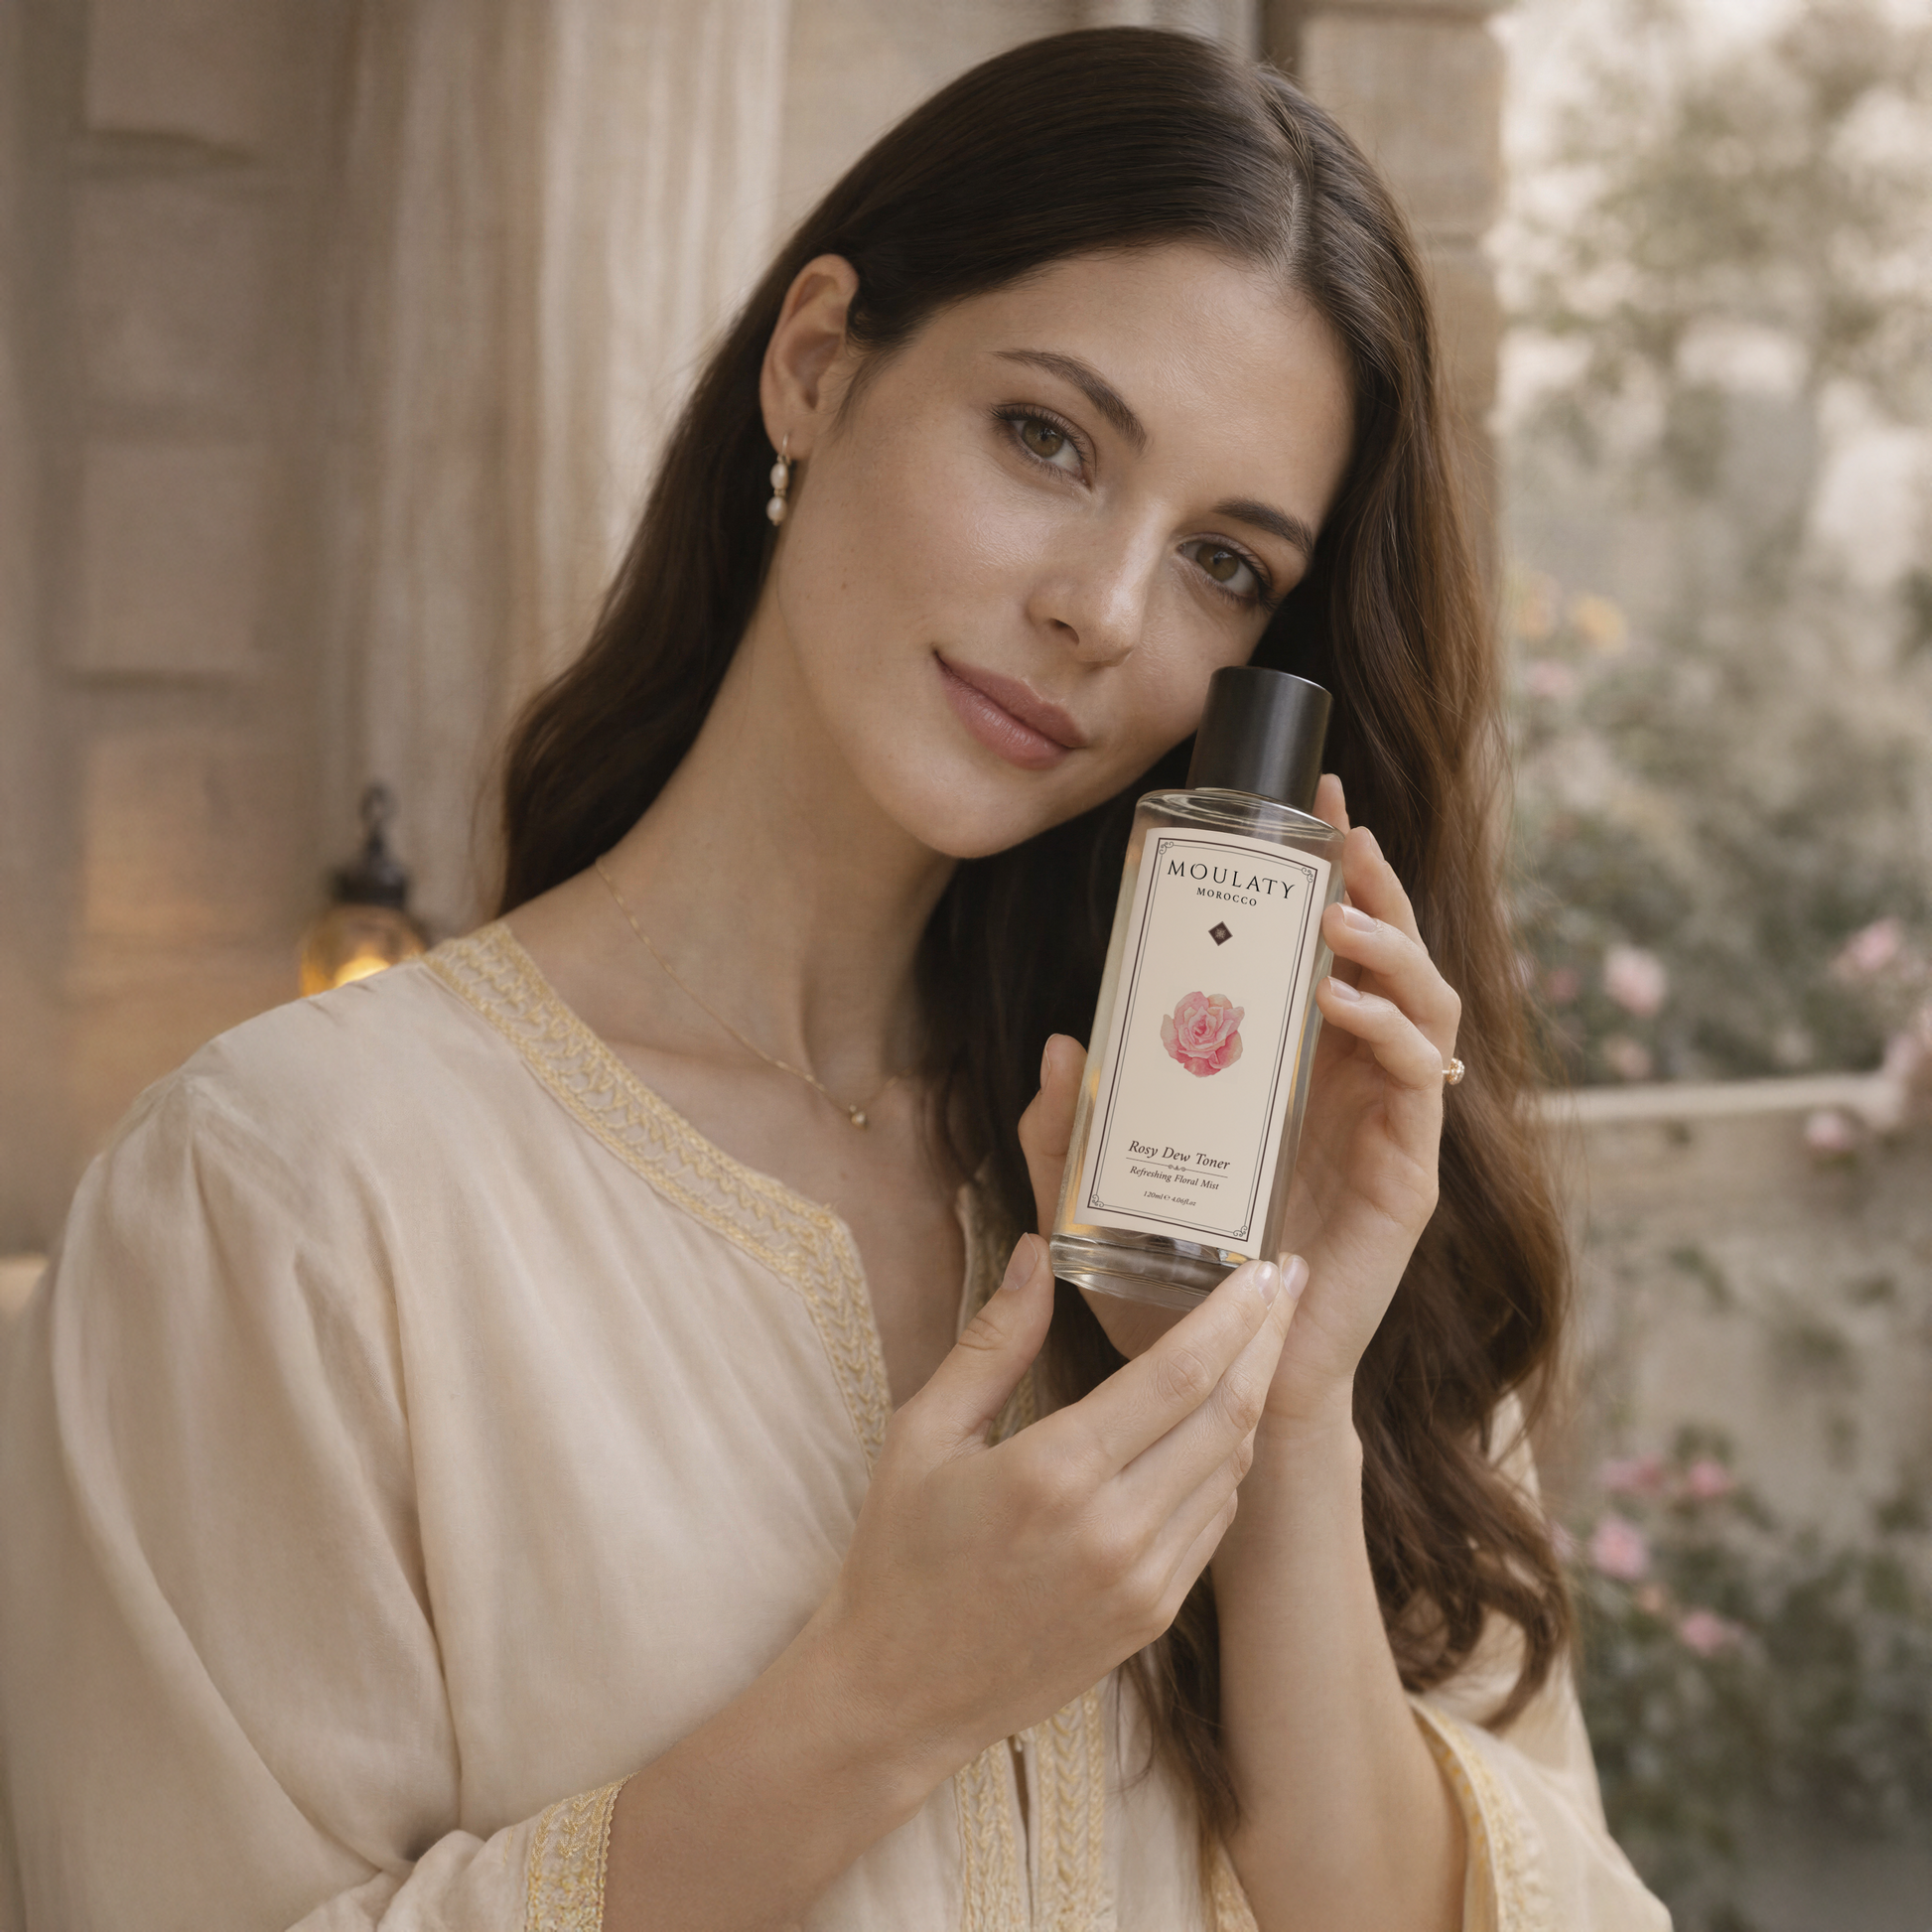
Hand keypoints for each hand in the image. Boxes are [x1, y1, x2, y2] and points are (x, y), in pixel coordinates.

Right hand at [809, 1234, 1293, 1781]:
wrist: (898, 1694)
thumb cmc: (899, 1553)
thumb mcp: (924, 1432)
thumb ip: (994, 1341)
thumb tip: (1036, 1252)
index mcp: (1053, 1473)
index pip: (1178, 1375)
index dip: (1234, 1314)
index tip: (1266, 1264)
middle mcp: (1113, 1530)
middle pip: (1227, 1414)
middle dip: (1268, 1338)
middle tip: (1290, 1280)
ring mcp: (1143, 1582)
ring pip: (1231, 1468)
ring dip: (1257, 1396)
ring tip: (1265, 1337)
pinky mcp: (1153, 1618)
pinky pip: (1214, 1521)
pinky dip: (1228, 1460)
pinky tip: (1224, 1419)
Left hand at [1017, 774, 1456, 1435]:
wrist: (1222, 1394)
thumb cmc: (1171, 1295)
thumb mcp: (1096, 1200)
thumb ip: (1067, 1131)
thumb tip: (1059, 1046)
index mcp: (1295, 1078)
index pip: (1329, 956)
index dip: (1330, 879)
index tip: (1306, 806)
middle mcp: (1351, 1089)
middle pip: (1391, 961)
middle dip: (1374, 887)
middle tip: (1338, 833)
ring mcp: (1387, 1129)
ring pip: (1425, 1007)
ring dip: (1388, 948)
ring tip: (1331, 918)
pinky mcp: (1406, 1176)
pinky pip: (1420, 1081)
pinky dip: (1387, 1027)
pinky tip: (1337, 1000)